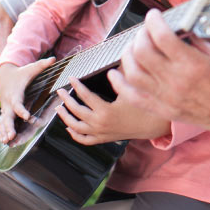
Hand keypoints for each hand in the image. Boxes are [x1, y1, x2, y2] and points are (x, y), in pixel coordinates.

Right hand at [0, 57, 54, 143]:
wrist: (4, 76)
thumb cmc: (21, 74)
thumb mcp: (31, 69)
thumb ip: (42, 65)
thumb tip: (54, 58)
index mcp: (16, 94)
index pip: (18, 104)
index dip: (22, 110)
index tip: (27, 116)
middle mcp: (8, 103)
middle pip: (7, 116)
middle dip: (8, 126)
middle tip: (12, 136)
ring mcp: (5, 109)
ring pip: (3, 122)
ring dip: (4, 132)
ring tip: (7, 142)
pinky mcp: (4, 113)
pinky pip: (1, 124)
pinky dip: (1, 132)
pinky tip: (4, 142)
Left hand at [55, 77, 170, 145]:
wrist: (151, 125)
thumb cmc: (142, 106)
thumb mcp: (131, 91)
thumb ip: (119, 79)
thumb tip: (109, 69)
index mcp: (106, 111)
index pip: (86, 96)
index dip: (77, 85)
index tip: (70, 77)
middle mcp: (100, 124)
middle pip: (77, 111)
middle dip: (66, 100)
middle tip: (60, 91)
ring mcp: (101, 133)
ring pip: (76, 128)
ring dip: (65, 118)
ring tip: (58, 108)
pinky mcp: (103, 139)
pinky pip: (84, 140)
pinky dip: (74, 134)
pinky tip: (69, 128)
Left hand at [108, 9, 209, 140]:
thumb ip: (198, 39)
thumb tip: (179, 25)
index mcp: (193, 64)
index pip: (162, 36)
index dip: (153, 21)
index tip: (153, 15)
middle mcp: (177, 81)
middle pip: (143, 52)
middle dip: (140, 35)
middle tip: (145, 30)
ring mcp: (167, 97)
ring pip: (133, 72)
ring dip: (128, 55)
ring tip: (133, 46)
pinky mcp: (163, 109)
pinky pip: (133, 97)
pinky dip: (120, 84)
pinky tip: (116, 73)